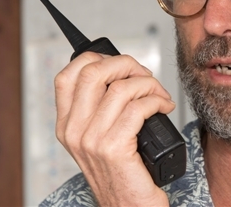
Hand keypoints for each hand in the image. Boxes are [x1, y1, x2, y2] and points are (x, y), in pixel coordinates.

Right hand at [54, 52, 174, 205]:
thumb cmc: (123, 173)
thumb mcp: (101, 139)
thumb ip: (102, 109)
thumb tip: (123, 72)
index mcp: (67, 125)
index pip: (68, 75)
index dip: (95, 58)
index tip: (119, 65)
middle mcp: (74, 131)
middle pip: (94, 72)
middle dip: (127, 64)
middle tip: (145, 76)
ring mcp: (91, 140)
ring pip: (121, 87)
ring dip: (149, 85)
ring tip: (160, 97)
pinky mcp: (114, 149)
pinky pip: (138, 107)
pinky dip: (156, 101)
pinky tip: (163, 108)